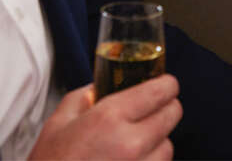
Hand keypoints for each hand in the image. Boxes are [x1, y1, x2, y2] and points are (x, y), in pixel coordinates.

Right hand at [30, 75, 181, 159]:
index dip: (166, 84)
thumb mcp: (59, 122)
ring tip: (137, 143)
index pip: (161, 91)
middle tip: (152, 109)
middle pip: (172, 114)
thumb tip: (101, 87)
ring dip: (158, 141)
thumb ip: (85, 96)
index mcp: (110, 118)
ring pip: (168, 147)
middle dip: (165, 108)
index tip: (164, 85)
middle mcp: (130, 144)